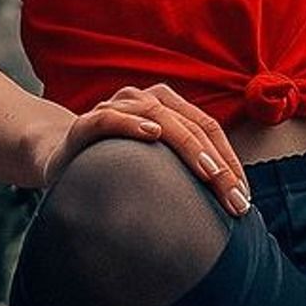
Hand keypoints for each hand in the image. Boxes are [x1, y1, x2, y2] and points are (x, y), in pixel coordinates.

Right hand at [38, 83, 251, 213]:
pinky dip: (132, 124)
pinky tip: (152, 135)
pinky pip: (111, 118)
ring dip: (189, 145)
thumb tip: (232, 206)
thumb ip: (185, 172)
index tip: (245, 199)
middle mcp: (146, 98)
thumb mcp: (156, 165)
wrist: (60, 155)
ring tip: (210, 174)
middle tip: (236, 202)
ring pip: (161, 117)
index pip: (208, 129)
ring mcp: (117, 106)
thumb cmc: (118, 162)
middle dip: (219, 166)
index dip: (231, 161)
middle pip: (193, 126)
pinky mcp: (88, 122)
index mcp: (168, 105)